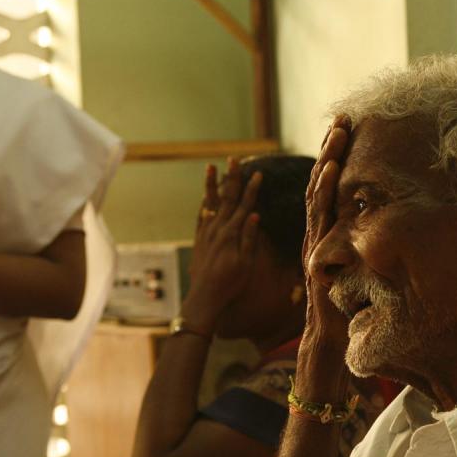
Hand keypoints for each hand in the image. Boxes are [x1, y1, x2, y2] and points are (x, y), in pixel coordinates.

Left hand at [181, 158, 262, 329]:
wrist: (204, 296)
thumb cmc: (229, 283)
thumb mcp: (245, 264)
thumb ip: (249, 239)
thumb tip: (255, 215)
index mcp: (231, 233)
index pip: (244, 205)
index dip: (252, 189)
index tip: (258, 173)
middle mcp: (217, 229)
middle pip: (226, 198)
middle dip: (232, 178)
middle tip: (233, 160)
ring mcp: (206, 232)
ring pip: (210, 202)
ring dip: (212, 184)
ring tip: (211, 167)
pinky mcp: (199, 239)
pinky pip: (201, 215)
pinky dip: (203, 203)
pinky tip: (205, 195)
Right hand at [297, 118, 355, 398]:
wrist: (328, 340)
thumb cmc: (348, 310)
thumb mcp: (365, 271)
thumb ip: (371, 251)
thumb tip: (398, 233)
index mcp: (331, 233)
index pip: (334, 188)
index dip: (339, 160)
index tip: (351, 131)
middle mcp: (320, 232)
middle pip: (324, 182)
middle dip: (333, 149)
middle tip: (344, 117)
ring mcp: (315, 240)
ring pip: (318, 193)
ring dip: (327, 160)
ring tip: (337, 132)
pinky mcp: (315, 252)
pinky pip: (318, 216)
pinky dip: (321, 191)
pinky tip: (328, 170)